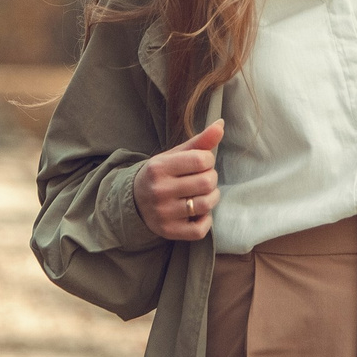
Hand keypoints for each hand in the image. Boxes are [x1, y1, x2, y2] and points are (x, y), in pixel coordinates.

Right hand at [134, 120, 223, 241]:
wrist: (134, 201)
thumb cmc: (161, 174)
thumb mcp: (174, 155)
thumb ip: (199, 142)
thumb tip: (221, 124)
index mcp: (159, 167)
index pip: (201, 159)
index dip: (209, 160)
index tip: (202, 163)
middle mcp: (159, 190)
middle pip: (206, 182)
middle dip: (211, 179)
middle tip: (203, 179)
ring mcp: (163, 213)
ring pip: (206, 205)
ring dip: (212, 198)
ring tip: (204, 194)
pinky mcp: (169, 231)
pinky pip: (200, 229)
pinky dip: (206, 221)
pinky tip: (198, 212)